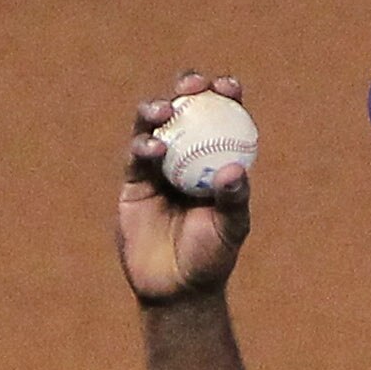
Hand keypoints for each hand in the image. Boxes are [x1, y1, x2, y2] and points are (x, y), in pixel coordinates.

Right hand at [119, 71, 251, 305]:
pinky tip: (153, 148)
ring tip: (166, 111)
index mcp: (217, 160)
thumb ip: (233, 201)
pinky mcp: (134, 181)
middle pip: (186, 111)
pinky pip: (136, 156)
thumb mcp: (229, 230)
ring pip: (154, 127)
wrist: (175, 286)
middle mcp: (188, 156)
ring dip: (158, 110)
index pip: (222, 119)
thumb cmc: (211, 258)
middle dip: (188, 88)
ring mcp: (159, 167)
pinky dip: (143, 147)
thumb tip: (236, 171)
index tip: (229, 86)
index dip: (225, 96)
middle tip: (194, 83)